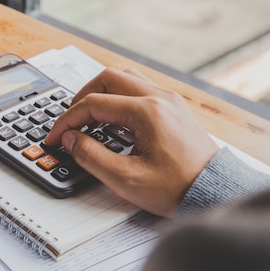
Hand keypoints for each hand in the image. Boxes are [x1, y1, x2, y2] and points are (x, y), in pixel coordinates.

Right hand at [44, 68, 218, 216]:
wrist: (214, 193)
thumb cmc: (178, 188)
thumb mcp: (126, 179)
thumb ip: (91, 156)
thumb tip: (70, 138)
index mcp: (147, 112)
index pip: (93, 103)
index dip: (67, 120)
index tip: (56, 137)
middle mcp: (159, 98)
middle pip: (107, 78)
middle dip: (81, 97)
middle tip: (69, 121)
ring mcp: (168, 100)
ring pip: (124, 78)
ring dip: (101, 92)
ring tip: (88, 116)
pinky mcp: (172, 107)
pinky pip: (138, 88)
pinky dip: (117, 97)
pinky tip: (111, 119)